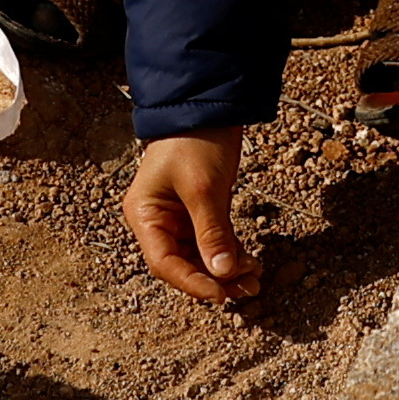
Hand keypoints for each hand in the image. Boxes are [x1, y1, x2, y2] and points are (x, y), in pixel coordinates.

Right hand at [124, 133, 257, 307]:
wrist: (210, 105)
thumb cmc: (195, 142)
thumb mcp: (204, 189)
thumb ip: (212, 233)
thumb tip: (223, 274)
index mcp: (145, 215)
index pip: (164, 263)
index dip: (192, 283)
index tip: (221, 294)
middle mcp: (157, 221)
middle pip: (183, 264)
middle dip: (214, 279)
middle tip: (245, 291)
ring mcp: (179, 217)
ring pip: (201, 256)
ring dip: (226, 270)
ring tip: (254, 282)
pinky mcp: (200, 211)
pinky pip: (213, 241)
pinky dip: (231, 254)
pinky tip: (250, 265)